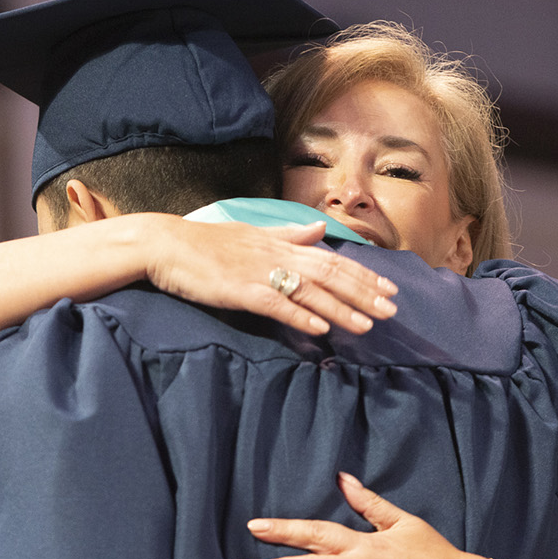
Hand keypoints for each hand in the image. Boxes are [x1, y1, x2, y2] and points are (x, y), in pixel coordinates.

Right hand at [142, 217, 396, 334]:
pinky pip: (275, 304)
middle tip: (392, 310)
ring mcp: (258, 273)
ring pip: (309, 290)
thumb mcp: (252, 233)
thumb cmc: (206, 243)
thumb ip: (288, 234)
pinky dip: (299, 315)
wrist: (165, 244)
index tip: (389, 287)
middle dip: (364, 293)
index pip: (332, 258)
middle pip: (330, 274)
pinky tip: (320, 329)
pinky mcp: (239, 290)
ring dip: (340, 309)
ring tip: (367, 325)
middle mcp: (276, 255)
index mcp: (281, 243)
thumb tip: (319, 229)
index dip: (364, 273)